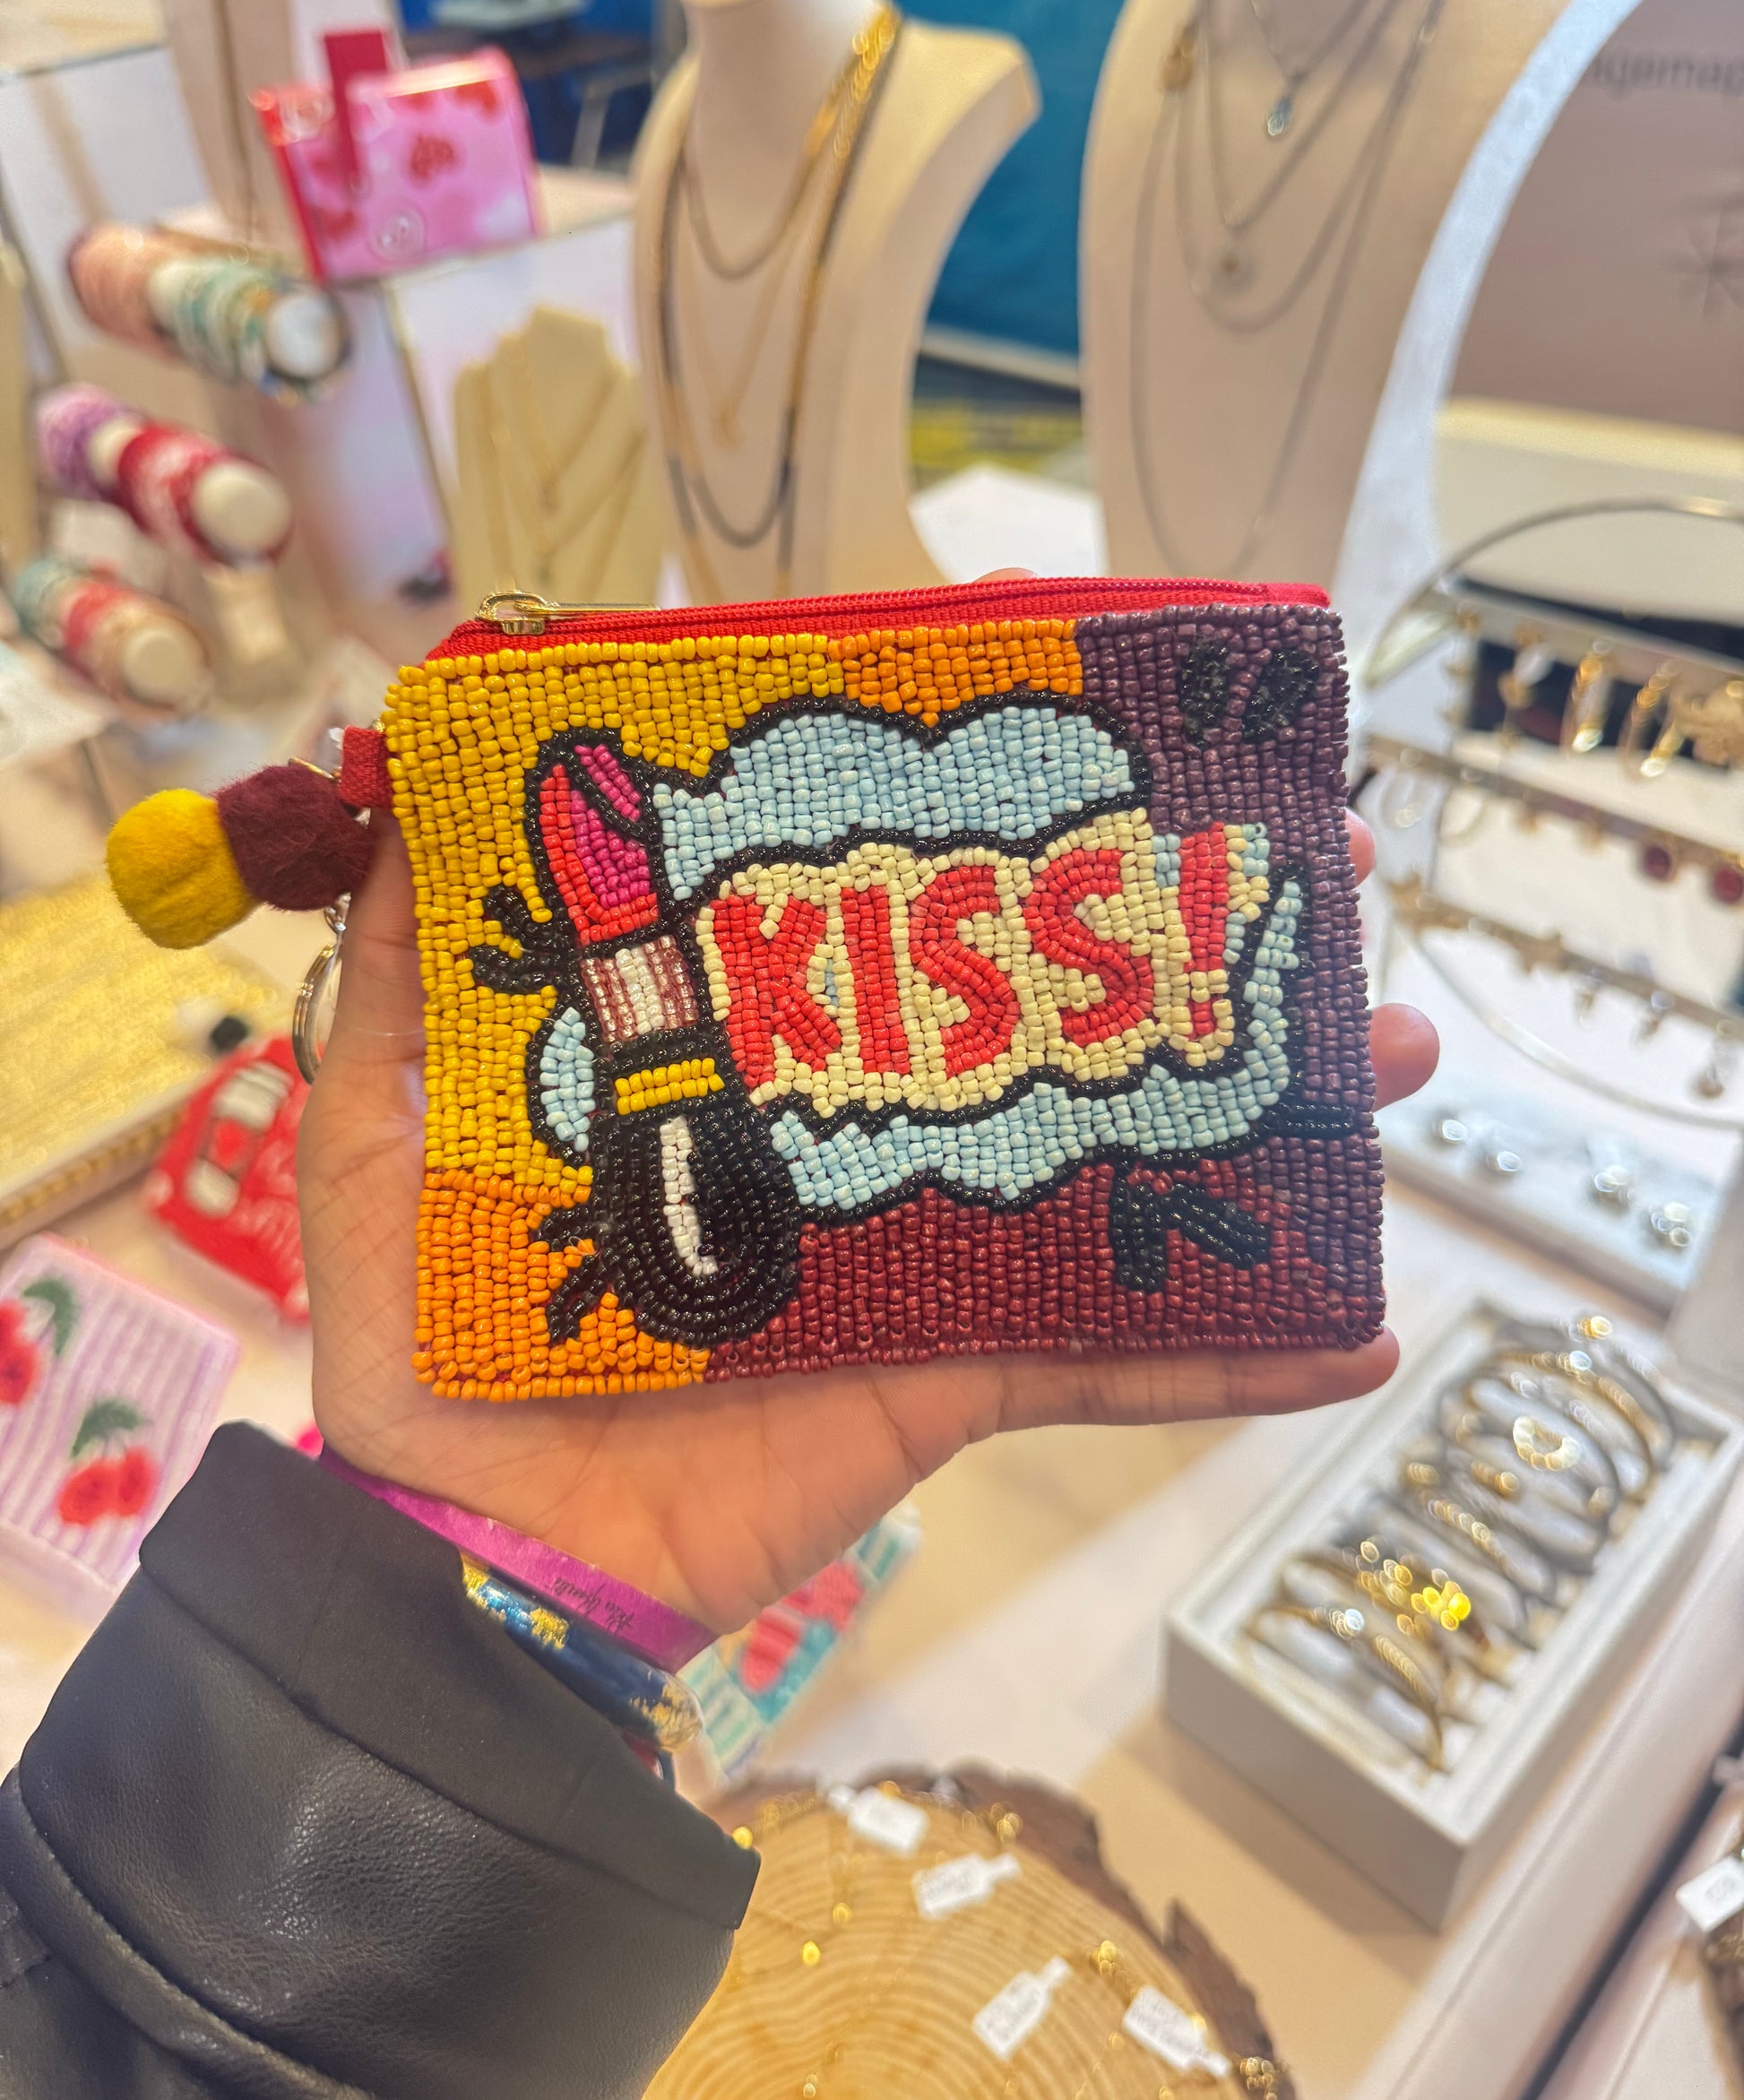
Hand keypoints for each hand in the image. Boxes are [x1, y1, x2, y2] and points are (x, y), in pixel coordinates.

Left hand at [302, 816, 1434, 1635]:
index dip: (973, 799)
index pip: (871, 896)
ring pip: (1120, 1164)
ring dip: (1270, 1114)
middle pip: (1038, 1007)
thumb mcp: (383, 1122)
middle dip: (1181, 930)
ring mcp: (922, 1255)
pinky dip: (1235, 1359)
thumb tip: (414, 781)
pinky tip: (1358, 1326)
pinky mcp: (951, 1379)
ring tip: (1397, 1047)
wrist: (471, 1560)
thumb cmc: (420, 1334)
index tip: (1076, 692)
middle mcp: (853, 1133)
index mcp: (741, 1051)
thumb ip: (406, 965)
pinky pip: (1109, 1367)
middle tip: (1311, 863)